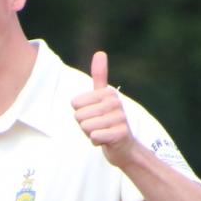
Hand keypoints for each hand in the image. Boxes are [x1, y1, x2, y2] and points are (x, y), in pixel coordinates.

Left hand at [72, 50, 138, 166]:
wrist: (124, 147)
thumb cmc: (108, 122)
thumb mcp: (102, 98)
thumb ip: (100, 76)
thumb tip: (100, 52)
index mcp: (108, 93)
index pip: (76, 104)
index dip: (81, 114)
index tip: (94, 116)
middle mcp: (115, 102)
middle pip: (79, 116)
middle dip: (84, 125)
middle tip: (98, 127)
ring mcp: (120, 118)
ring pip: (86, 126)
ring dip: (90, 134)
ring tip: (102, 133)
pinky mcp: (121, 134)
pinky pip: (94, 137)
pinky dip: (96, 142)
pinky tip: (105, 141)